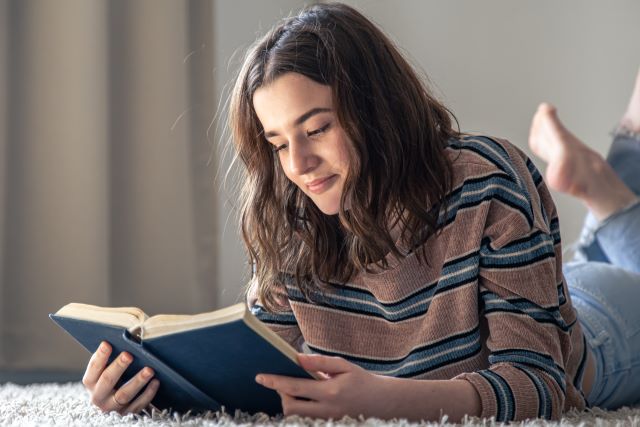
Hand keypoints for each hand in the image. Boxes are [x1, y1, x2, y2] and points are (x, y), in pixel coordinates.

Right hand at [82, 341, 159, 413]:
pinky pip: (138, 405)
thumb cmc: (112, 378)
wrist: (112, 404)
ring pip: (124, 395)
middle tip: (128, 355)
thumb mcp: (105, 370)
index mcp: (91, 383)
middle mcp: (99, 397)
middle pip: (107, 381)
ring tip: (149, 370)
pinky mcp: (127, 414)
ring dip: (137, 381)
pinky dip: (148, 393)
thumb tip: (129, 335)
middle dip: (118, 367)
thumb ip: (111, 357)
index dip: (100, 356)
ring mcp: (113, 407)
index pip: (93, 369)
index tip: (107, 343)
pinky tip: (156, 382)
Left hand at [255, 353, 390, 418]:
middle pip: (290, 408)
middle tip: (283, 384)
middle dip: (281, 396)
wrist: (383, 403)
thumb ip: (320, 362)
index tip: (260, 377)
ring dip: (289, 404)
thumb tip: (296, 358)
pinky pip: (305, 421)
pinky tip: (301, 400)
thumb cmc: (362, 381)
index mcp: (330, 392)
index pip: (295, 387)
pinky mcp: (328, 426)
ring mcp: (327, 421)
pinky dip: (299, 411)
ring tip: (293, 391)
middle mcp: (327, 410)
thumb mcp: (344, 366)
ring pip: (296, 418)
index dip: (275, 382)